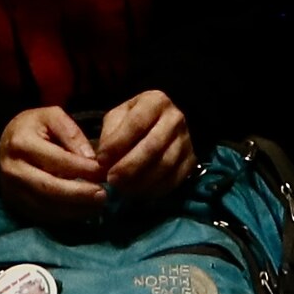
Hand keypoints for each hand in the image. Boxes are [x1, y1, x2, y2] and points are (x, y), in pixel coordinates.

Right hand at [0, 102, 108, 220]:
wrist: (5, 142)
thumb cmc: (33, 127)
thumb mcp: (51, 116)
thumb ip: (72, 133)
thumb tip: (91, 160)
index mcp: (22, 143)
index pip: (57, 160)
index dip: (82, 168)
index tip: (103, 172)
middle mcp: (13, 169)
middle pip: (50, 189)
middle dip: (79, 194)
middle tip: (103, 195)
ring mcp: (12, 190)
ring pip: (46, 207)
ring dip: (75, 210)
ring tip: (96, 206)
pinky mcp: (15, 204)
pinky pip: (42, 216)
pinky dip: (64, 217)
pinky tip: (81, 211)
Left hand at [92, 88, 196, 206]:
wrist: (165, 124)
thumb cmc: (136, 120)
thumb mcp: (119, 117)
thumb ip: (109, 135)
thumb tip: (102, 162)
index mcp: (155, 102)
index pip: (136, 123)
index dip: (117, 144)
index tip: (101, 160)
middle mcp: (175, 119)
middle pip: (153, 147)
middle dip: (129, 167)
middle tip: (112, 180)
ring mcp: (186, 140)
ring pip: (165, 165)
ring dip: (141, 181)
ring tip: (123, 189)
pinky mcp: (191, 160)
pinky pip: (174, 179)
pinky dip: (155, 189)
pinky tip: (139, 192)